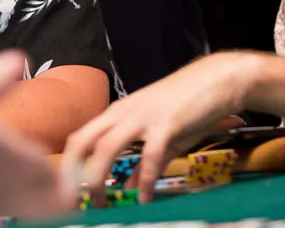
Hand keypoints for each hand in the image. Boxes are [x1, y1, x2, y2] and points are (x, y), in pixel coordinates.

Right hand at [0, 51, 70, 227]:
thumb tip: (18, 61)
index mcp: (17, 161)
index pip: (51, 168)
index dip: (48, 159)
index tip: (38, 151)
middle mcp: (9, 195)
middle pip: (53, 204)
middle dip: (52, 192)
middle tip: (38, 179)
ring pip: (12, 213)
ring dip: (8, 199)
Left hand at [60, 52, 260, 203]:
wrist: (218, 79)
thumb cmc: (187, 105)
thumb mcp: (161, 135)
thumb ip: (143, 162)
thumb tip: (131, 188)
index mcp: (117, 114)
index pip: (79, 139)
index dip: (67, 167)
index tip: (67, 195)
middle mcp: (123, 113)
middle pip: (83, 141)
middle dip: (72, 174)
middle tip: (72, 204)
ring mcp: (143, 116)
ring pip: (107, 148)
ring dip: (99, 178)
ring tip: (100, 205)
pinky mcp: (167, 124)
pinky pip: (150, 156)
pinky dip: (146, 180)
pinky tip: (145, 199)